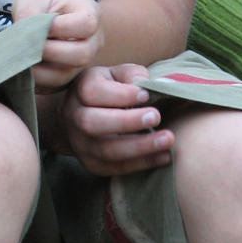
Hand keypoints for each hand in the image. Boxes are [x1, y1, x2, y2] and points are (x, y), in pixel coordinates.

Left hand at [12, 0, 103, 92]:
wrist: (45, 16)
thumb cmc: (41, 4)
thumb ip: (28, 13)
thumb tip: (22, 38)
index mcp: (91, 14)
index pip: (86, 24)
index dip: (62, 26)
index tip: (42, 22)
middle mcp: (93, 42)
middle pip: (81, 55)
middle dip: (49, 51)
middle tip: (28, 43)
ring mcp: (81, 64)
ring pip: (64, 75)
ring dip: (38, 69)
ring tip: (20, 55)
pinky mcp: (66, 80)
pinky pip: (51, 87)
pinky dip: (33, 79)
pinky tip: (21, 66)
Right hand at [50, 64, 174, 175]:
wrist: (82, 116)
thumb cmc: (108, 89)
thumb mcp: (116, 74)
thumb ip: (131, 75)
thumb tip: (145, 84)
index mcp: (80, 89)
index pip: (93, 92)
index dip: (120, 94)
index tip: (145, 95)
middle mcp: (74, 116)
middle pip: (92, 123)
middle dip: (127, 122)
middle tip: (156, 117)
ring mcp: (80, 143)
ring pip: (105, 150)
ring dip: (139, 147)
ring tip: (167, 140)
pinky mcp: (92, 163)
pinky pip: (115, 168)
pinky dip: (141, 163)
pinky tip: (163, 156)